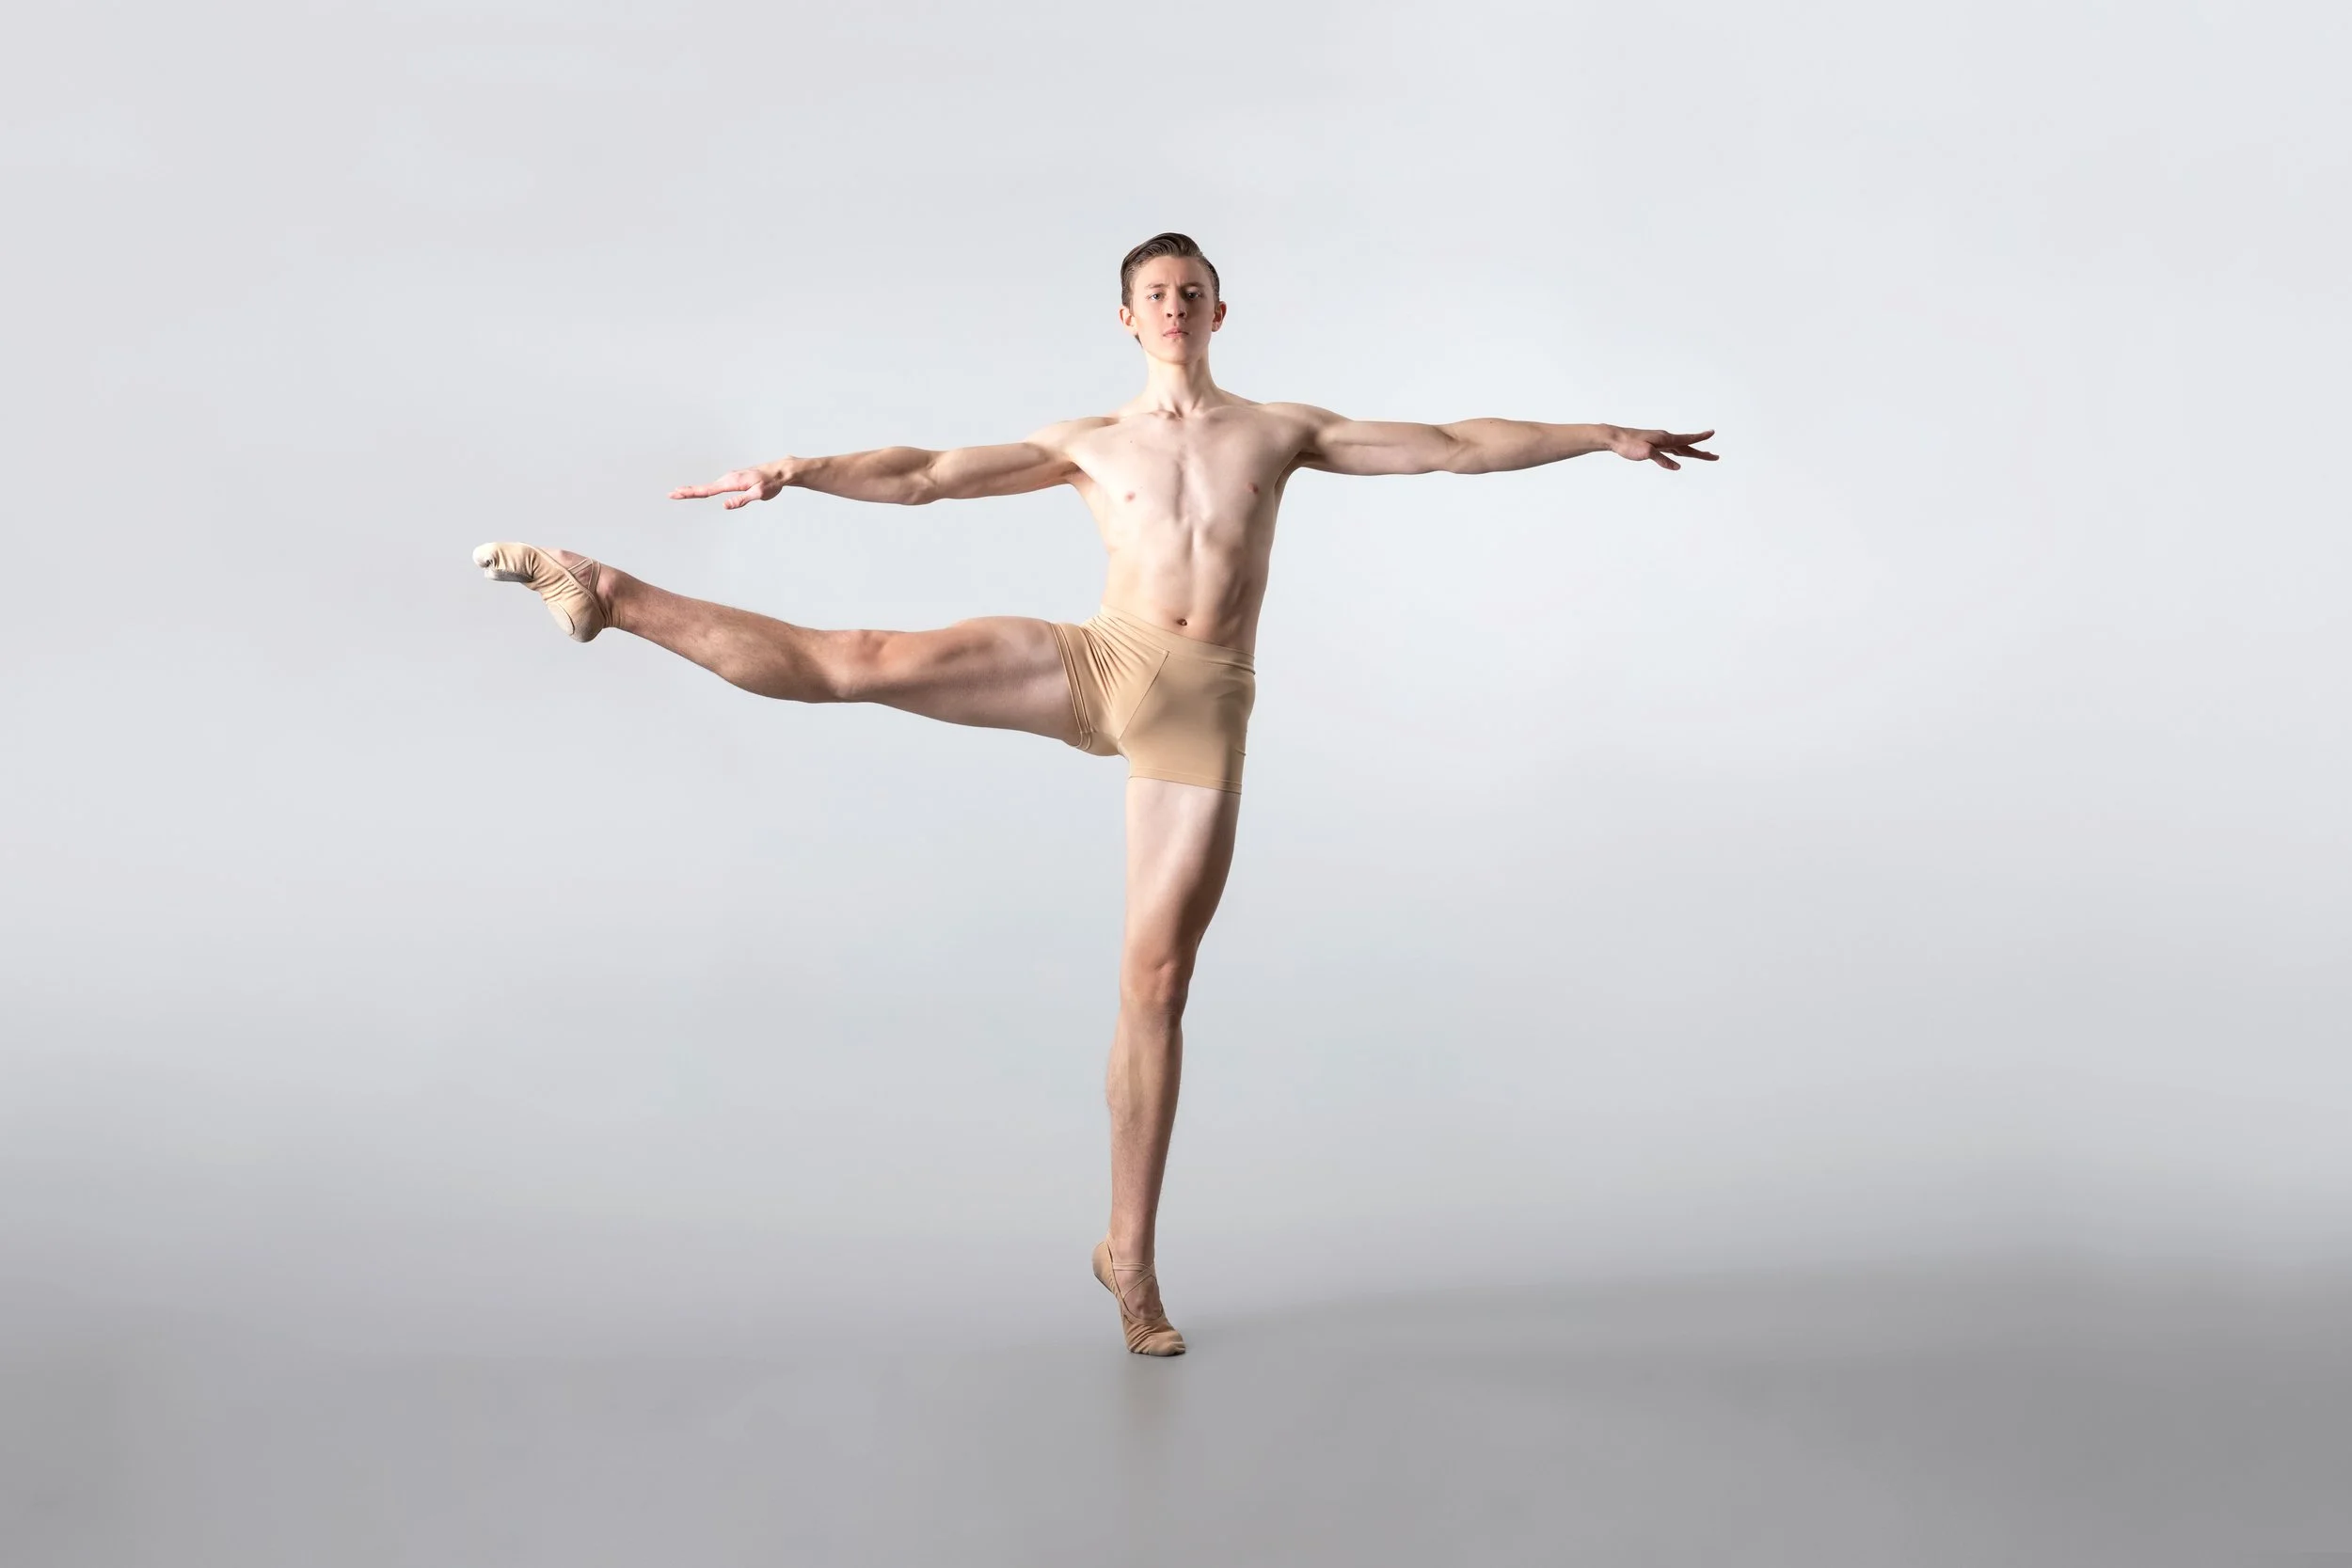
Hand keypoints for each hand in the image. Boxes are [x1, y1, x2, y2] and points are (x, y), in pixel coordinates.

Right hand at [668, 460, 791, 508]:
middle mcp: (728, 478)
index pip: (707, 490)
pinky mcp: (733, 480)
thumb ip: (741, 500)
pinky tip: (699, 492)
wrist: (778, 472)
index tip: (677, 493)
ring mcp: (730, 479)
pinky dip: (704, 489)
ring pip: (708, 486)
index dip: (691, 492)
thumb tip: (724, 505)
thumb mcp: (759, 494)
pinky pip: (716, 485)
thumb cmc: (770, 484)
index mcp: (731, 482)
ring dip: (694, 490)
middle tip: (671, 494)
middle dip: (687, 491)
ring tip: (680, 493)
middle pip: (704, 487)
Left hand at [1609, 428, 1717, 470]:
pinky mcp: (1653, 445)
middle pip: (1687, 446)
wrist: (1615, 438)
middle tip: (1715, 457)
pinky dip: (1678, 453)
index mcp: (1665, 438)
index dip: (1701, 437)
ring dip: (1692, 452)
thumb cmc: (1629, 444)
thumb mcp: (1646, 453)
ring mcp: (1659, 442)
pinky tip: (1679, 456)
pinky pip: (1670, 450)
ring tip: (1703, 455)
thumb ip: (1662, 460)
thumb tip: (1678, 467)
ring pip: (1680, 448)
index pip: (1687, 439)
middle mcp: (1665, 439)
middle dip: (1701, 452)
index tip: (1712, 433)